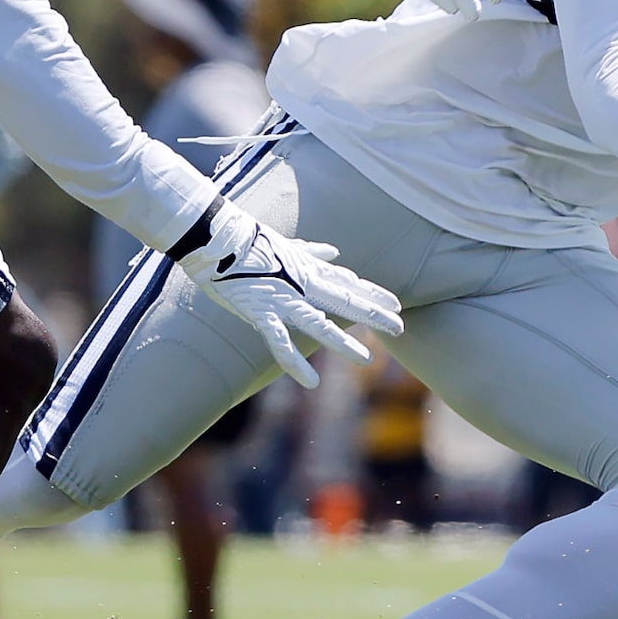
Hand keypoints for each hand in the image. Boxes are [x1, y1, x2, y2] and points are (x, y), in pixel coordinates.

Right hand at [183, 199, 403, 389]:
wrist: (217, 237)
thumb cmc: (249, 240)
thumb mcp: (287, 245)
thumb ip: (311, 252)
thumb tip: (334, 252)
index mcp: (309, 269)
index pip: (349, 283)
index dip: (374, 294)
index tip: (397, 305)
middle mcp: (302, 284)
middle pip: (344, 301)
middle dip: (374, 316)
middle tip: (400, 328)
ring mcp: (283, 299)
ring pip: (319, 324)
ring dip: (343, 342)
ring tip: (366, 360)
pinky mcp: (261, 311)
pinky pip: (280, 341)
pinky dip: (295, 362)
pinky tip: (311, 381)